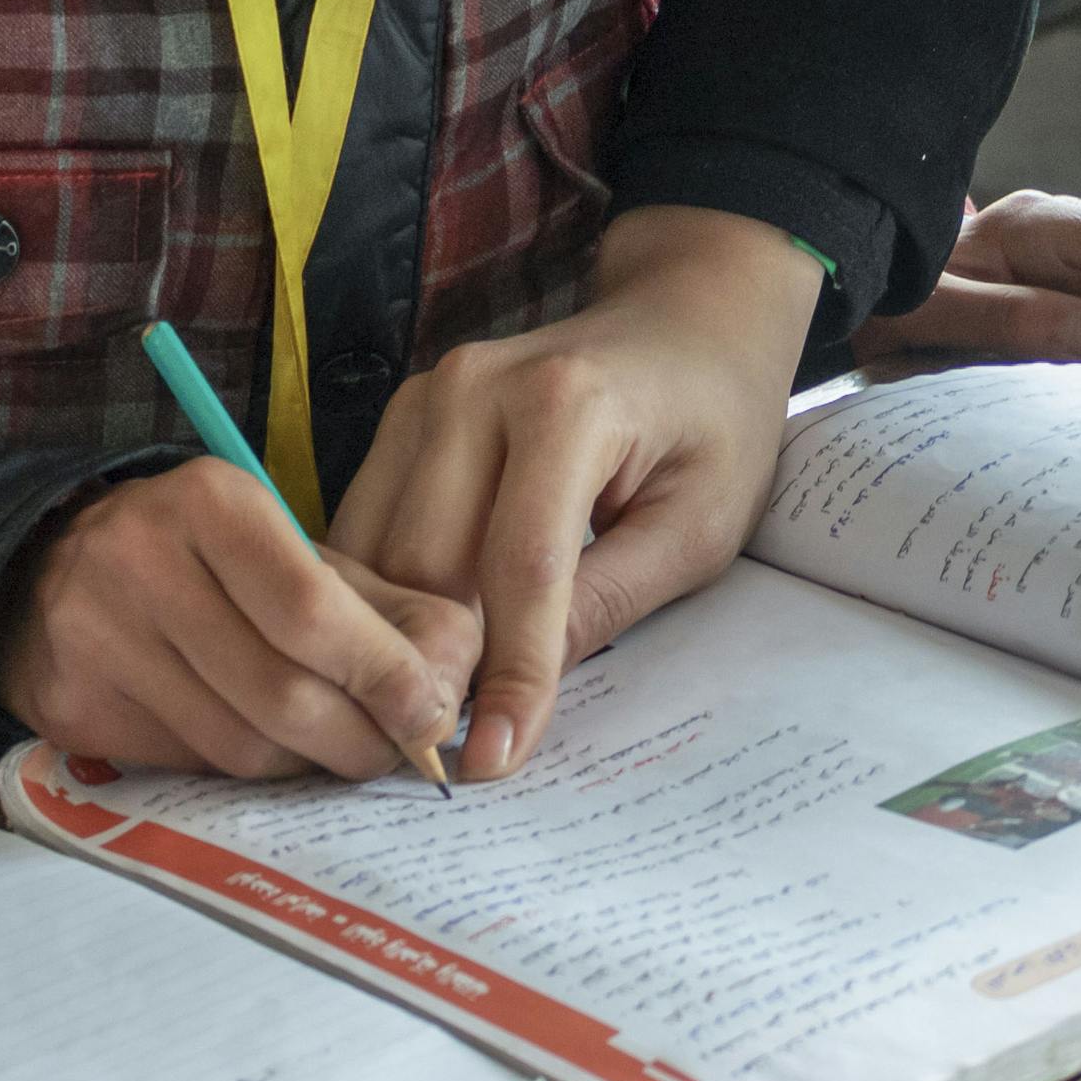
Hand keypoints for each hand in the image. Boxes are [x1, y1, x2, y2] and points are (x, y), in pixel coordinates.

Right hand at [0, 455, 477, 779]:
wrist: (48, 571)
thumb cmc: (203, 560)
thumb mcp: (294, 552)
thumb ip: (385, 608)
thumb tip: (454, 682)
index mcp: (212, 502)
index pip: (312, 610)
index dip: (384, 675)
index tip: (431, 715)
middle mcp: (140, 560)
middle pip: (280, 692)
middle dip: (358, 739)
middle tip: (396, 753)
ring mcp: (94, 636)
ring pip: (238, 745)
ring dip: (306, 765)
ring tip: (337, 752)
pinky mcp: (72, 706)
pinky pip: (189, 767)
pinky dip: (244, 772)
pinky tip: (265, 748)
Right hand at [330, 205, 818, 780]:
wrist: (687, 319)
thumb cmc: (713, 423)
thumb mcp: (698, 526)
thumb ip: (609, 603)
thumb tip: (517, 703)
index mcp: (566, 404)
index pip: (520, 566)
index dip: (507, 675)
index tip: (492, 761)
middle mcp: (474, 388)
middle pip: (427, 565)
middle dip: (438, 666)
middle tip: (452, 754)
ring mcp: (425, 395)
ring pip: (377, 553)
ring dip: (397, 637)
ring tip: (430, 713)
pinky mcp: (399, 414)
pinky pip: (367, 526)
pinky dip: (382, 595)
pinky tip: (412, 645)